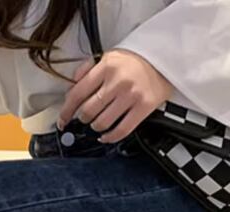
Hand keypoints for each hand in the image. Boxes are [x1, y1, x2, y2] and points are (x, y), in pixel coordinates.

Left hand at [58, 49, 172, 143]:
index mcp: (106, 67)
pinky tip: (105, 137)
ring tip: (97, 123)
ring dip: (96, 127)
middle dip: (83, 118)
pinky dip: (109, 138)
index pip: (78, 94)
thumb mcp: (109, 56)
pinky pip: (121, 130)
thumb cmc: (135, 59)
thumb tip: (71, 87)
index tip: (62, 120)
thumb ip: (87, 69)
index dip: (66, 111)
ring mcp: (131, 95)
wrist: (166, 57)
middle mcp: (118, 82)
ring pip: (102, 123)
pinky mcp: (144, 107)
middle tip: (85, 117)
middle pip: (88, 111)